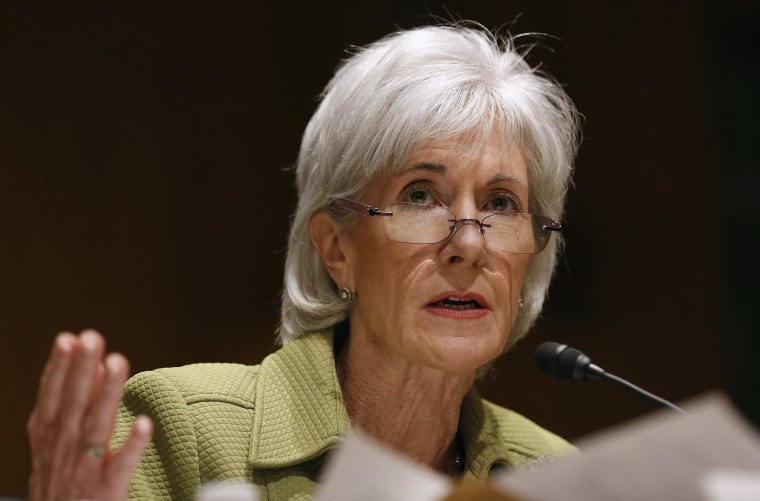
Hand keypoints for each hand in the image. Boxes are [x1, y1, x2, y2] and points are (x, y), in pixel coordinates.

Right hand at [28, 330, 151, 500]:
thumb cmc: (63, 480)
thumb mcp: (57, 442)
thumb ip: (74, 404)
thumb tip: (94, 363)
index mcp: (49, 435)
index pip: (53, 396)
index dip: (59, 368)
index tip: (69, 338)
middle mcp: (64, 448)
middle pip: (74, 404)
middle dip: (81, 370)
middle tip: (91, 337)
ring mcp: (85, 469)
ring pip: (96, 427)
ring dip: (107, 394)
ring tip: (117, 362)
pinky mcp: (108, 491)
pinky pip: (122, 466)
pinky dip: (132, 446)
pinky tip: (145, 423)